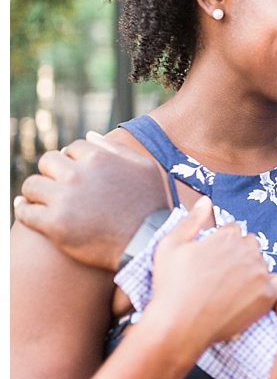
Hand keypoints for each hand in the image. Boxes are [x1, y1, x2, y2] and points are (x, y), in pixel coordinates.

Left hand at [13, 132, 169, 270]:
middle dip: (52, 172)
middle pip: (46, 162)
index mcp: (98, 158)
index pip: (70, 148)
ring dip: (37, 191)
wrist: (149, 242)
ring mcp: (64, 199)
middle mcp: (78, 175)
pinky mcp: (54, 224)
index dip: (73, 160)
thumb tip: (88, 135)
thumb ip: (117, 148)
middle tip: (60, 186)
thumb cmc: (150, 204)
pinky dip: (24, 209)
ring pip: (31, 185)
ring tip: (45, 200)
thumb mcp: (146, 167)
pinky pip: (25, 211)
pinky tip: (28, 209)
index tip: (77, 173)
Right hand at [141, 198, 276, 358]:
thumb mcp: (170, 246)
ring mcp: (259, 273)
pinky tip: (254, 293)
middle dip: (239, 255)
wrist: (177, 325)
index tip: (212, 259)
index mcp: (227, 236)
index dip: (222, 244)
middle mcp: (247, 250)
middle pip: (251, 245)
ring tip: (232, 288)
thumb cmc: (170, 286)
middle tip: (221, 275)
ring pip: (263, 263)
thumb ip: (191, 220)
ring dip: (252, 270)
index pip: (234, 230)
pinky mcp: (266, 295)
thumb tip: (205, 201)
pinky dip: (270, 286)